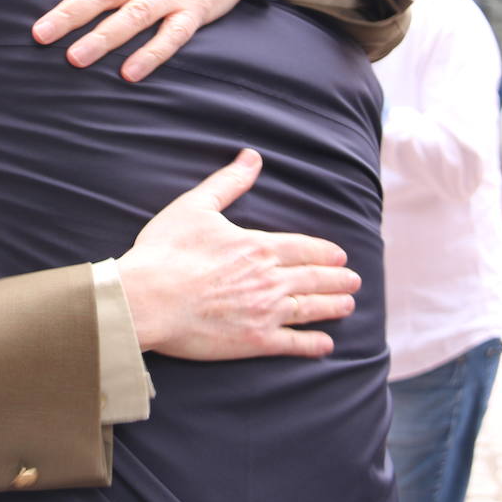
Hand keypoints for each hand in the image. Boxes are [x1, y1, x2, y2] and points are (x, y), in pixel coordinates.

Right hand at [117, 149, 359, 359]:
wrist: (147, 299)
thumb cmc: (166, 251)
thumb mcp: (195, 206)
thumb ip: (228, 182)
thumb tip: (252, 157)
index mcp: (259, 247)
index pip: (305, 248)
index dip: (326, 252)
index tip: (340, 255)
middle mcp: (270, 279)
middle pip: (315, 278)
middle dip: (338, 279)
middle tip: (354, 281)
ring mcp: (265, 312)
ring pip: (311, 309)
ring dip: (333, 306)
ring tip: (348, 305)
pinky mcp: (254, 342)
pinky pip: (293, 343)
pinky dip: (313, 344)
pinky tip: (326, 344)